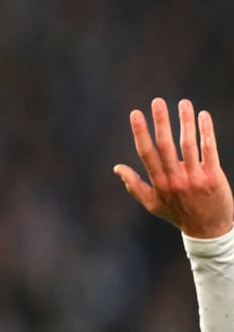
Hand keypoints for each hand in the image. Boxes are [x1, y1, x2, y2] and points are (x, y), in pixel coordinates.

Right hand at [115, 98, 233, 239]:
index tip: (135, 113)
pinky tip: (203, 117)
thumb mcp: (152, 204)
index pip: (147, 153)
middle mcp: (175, 179)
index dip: (140, 132)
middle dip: (161, 121)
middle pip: (166, 145)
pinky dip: (206, 132)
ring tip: (183, 103)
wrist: (209, 230)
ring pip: (188, 145)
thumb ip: (134, 185)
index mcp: (159, 183)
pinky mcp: (214, 177)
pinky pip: (209, 150)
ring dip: (185, 122)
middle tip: (157, 101)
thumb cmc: (178, 214)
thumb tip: (117, 168)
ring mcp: (195, 178)